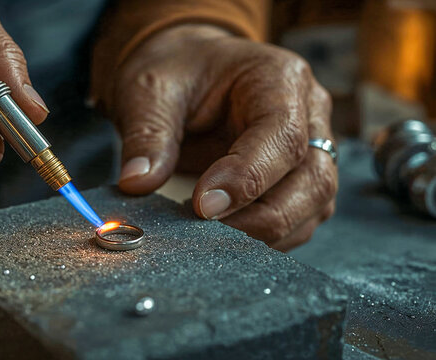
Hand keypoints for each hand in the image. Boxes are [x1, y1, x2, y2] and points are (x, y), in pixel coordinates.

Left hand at [105, 24, 336, 250]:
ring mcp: (311, 149)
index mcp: (278, 78)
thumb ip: (147, 135)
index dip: (247, 178)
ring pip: (312, 206)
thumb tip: (136, 184)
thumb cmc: (174, 73)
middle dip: (262, 217)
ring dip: (265, 233)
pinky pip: (298, 220)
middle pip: (313, 179)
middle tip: (205, 231)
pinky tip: (224, 238)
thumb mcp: (149, 91)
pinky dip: (264, 237)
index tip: (202, 207)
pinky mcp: (298, 180)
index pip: (282, 136)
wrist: (183, 74)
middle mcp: (308, 113)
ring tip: (209, 237)